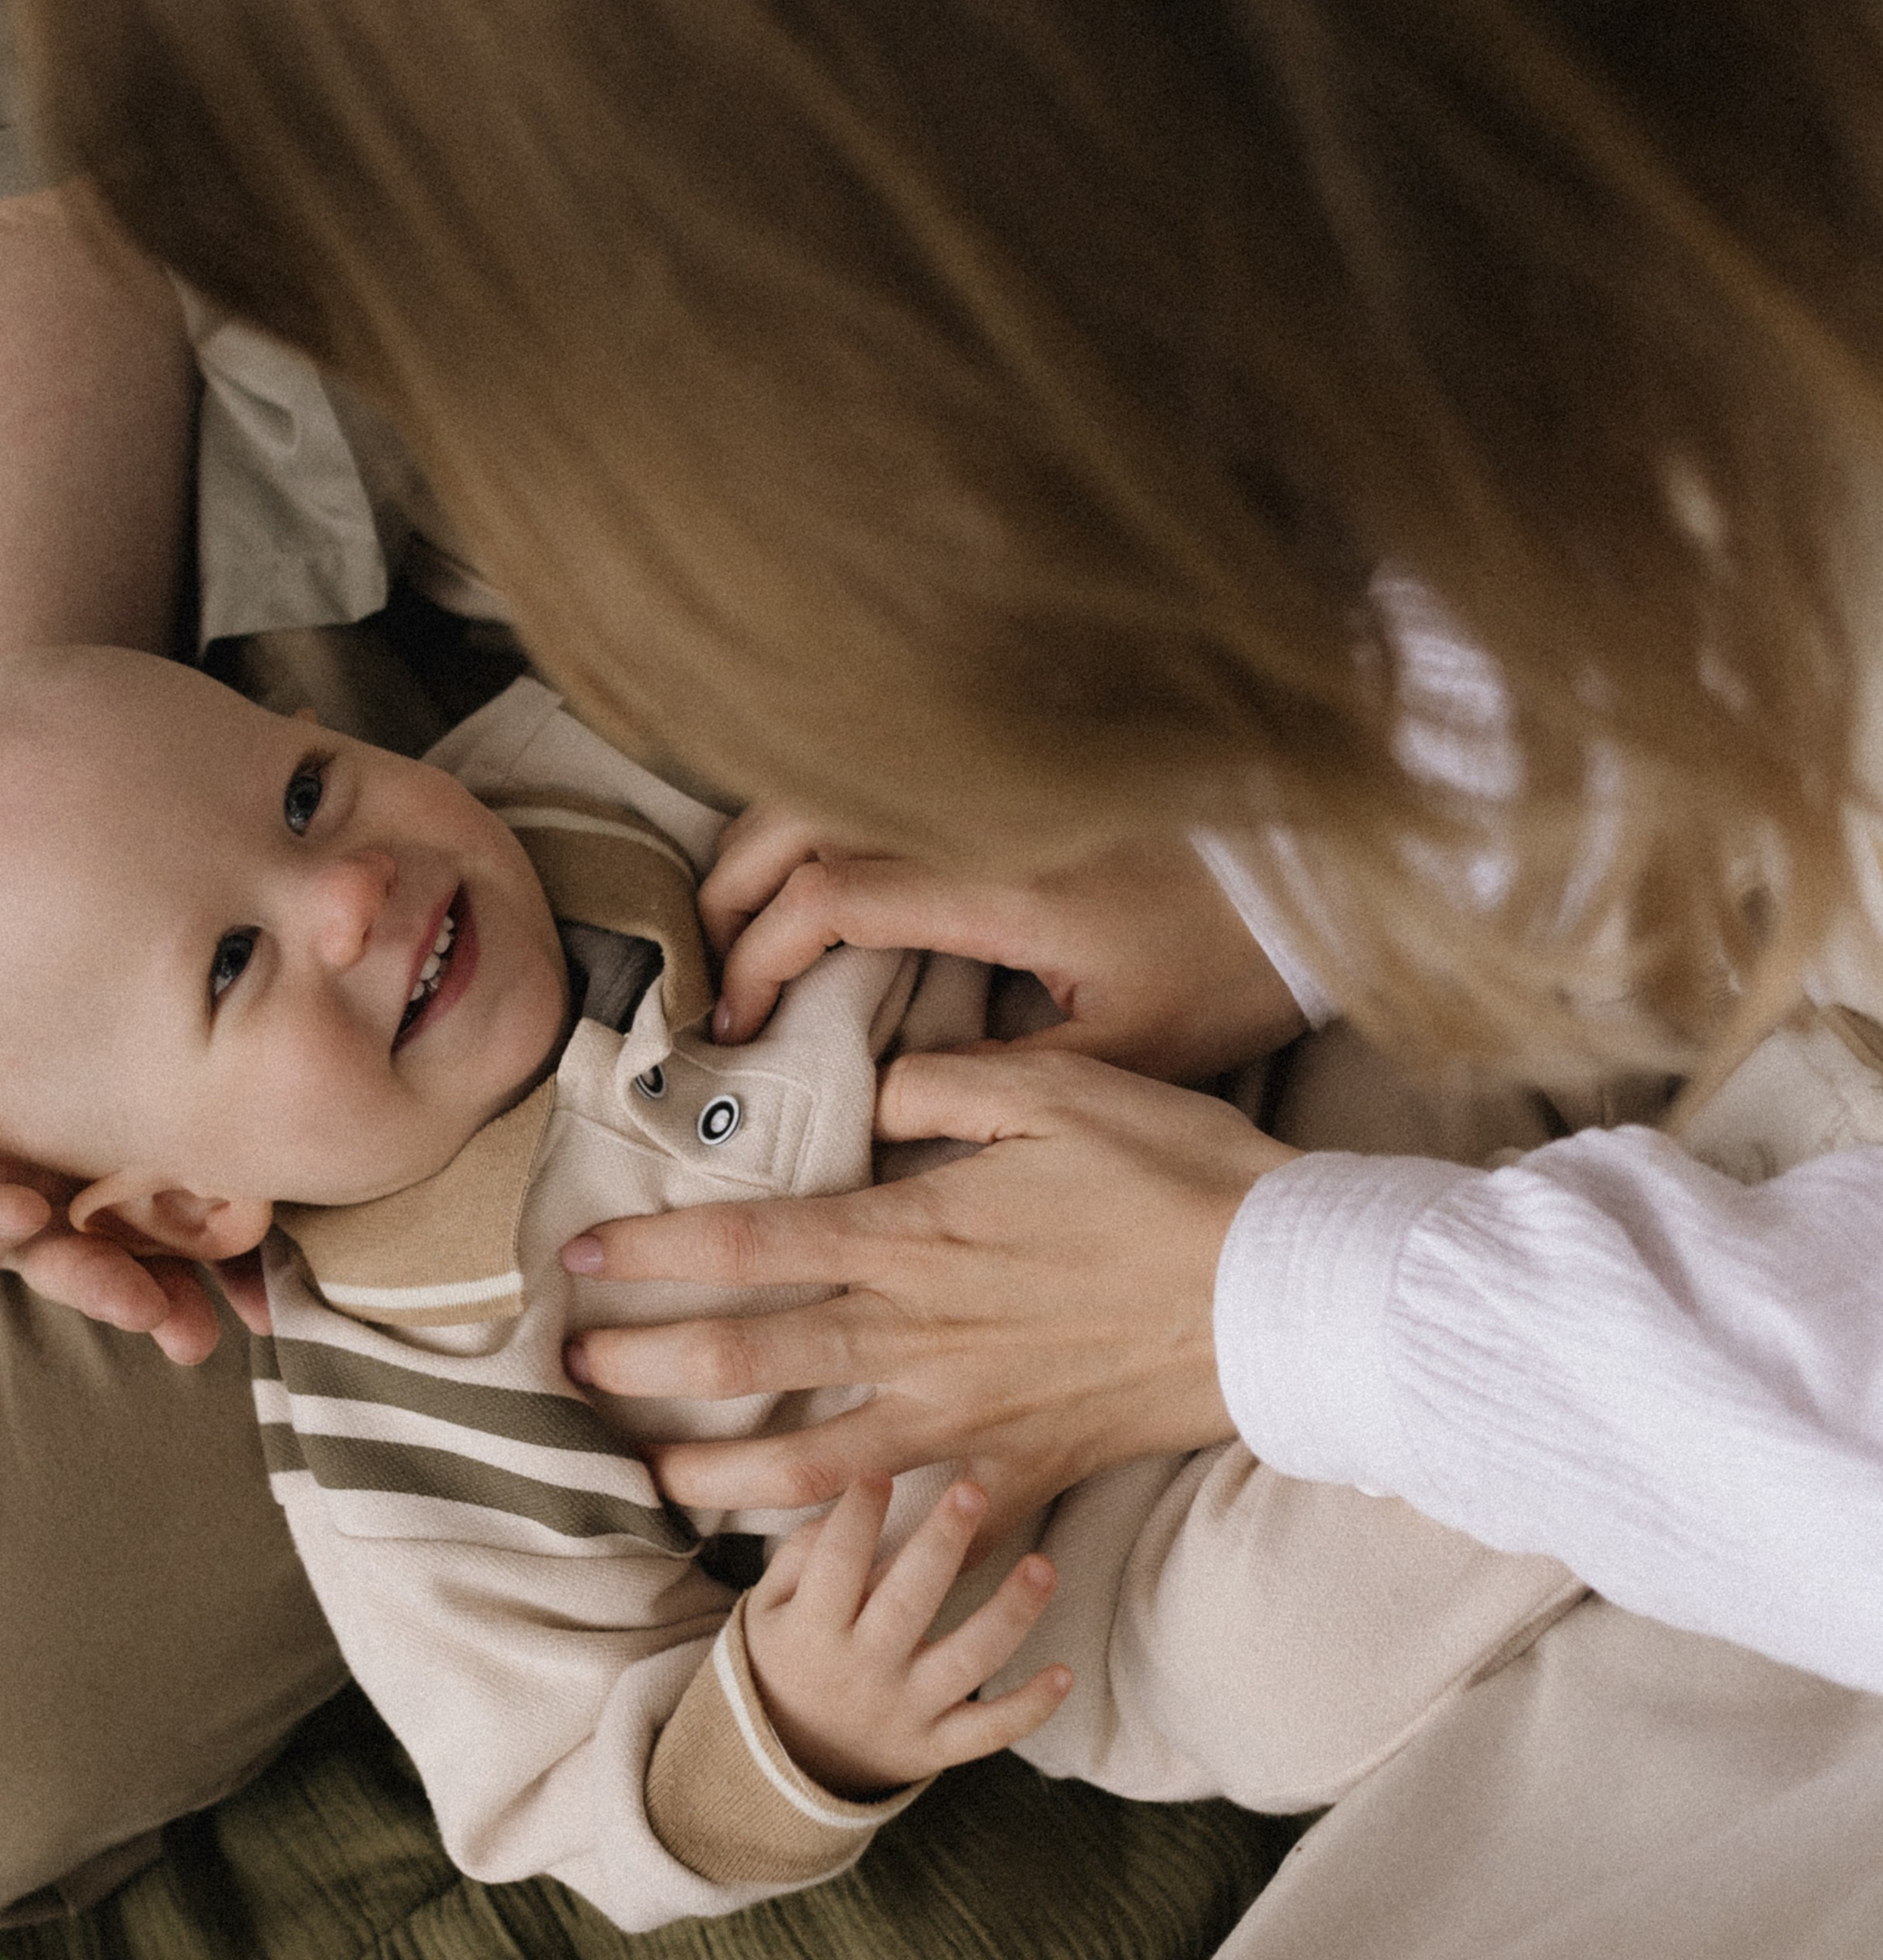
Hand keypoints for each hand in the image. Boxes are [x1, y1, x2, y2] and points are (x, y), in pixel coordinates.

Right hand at [0, 990, 239, 1364]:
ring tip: (208, 1327)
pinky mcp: (176, 1180)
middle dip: (99, 1284)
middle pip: (63, 1261)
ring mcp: (106, 1199)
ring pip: (143, 1261)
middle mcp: (32, 1204)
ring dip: (174, 1298)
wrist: (18, 960)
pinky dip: (243, 1266)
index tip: (16, 1214)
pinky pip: (212, 1234)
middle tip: (143, 1304)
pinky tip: (274, 1292)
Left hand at [562, 1044, 1297, 1539]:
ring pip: (807, 1467)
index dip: (652, 1254)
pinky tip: (807, 1556)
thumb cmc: (1180, 1180)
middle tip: (573, 1371)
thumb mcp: (1059, 1090)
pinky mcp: (1015, 1472)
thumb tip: (877, 1092)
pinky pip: (916, 1526)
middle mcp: (919, 1335)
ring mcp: (962, 1419)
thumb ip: (945, 1083)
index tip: (580, 1259)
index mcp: (917, 1235)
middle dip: (645, 1368)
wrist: (1286, 1298)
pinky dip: (857, 1546)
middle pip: (747, 1361)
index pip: (749, 1242)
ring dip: (716, 1478)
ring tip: (654, 1480)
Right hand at [700, 805, 1302, 1076]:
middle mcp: (981, 811)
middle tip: (702, 966)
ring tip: (743, 923)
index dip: (759, 959)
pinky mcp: (1018, 778)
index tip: (733, 1026)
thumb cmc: (1237, 962)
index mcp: (999, 880)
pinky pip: (887, 783)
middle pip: (802, 814)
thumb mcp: (1121, 1051)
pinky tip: (822, 879)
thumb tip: (891, 1107)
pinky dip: (829, 825)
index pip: (830, 897)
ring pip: (838, 785)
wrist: (1331, 867)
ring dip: (772, 847)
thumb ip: (1003, 1081)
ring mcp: (995, 782)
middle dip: (732, 887)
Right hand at [742, 1473, 1069, 1796]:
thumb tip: (846, 1507)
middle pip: (908, 1602)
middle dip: (942, 1544)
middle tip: (972, 1489)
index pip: (836, 1564)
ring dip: (1010, 1613)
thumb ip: (798, 1557)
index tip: (878, 1474)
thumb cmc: (784, 1664)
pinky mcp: (936, 1745)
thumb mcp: (765, 1612)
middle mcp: (861, 1672)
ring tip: (1043, 1565)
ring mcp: (904, 1711)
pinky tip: (1063, 1672)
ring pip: (967, 1662)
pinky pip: (990, 1730)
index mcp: (812, 1633)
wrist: (784, 1768)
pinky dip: (1030, 1707)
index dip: (857, 1516)